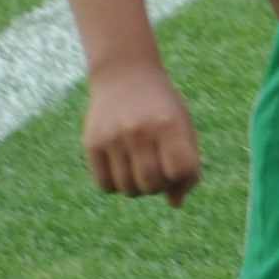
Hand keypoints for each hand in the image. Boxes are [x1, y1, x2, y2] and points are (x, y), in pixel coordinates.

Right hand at [83, 59, 199, 203]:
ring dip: (138, 186)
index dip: (183, 176)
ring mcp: (113, 137)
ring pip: (129, 189)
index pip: (181, 171)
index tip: (178, 164)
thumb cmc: (161, 109)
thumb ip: (187, 165)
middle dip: (159, 185)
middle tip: (157, 168)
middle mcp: (139, 130)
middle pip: (152, 185)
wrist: (124, 75)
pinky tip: (122, 165)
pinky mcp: (92, 143)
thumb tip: (174, 203)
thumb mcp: (183, 128)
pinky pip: (106, 185)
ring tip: (140, 166)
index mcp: (169, 124)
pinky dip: (117, 184)